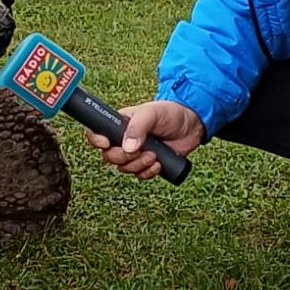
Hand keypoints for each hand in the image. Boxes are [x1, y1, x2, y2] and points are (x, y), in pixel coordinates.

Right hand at [83, 100, 204, 180]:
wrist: (192, 125)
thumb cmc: (170, 113)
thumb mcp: (153, 113)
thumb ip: (138, 127)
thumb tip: (127, 147)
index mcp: (120, 124)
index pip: (97, 132)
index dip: (96, 140)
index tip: (106, 144)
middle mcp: (124, 139)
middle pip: (109, 156)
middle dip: (124, 157)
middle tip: (140, 151)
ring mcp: (135, 153)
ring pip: (124, 168)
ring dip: (138, 165)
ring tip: (154, 156)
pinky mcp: (147, 164)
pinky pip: (139, 176)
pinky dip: (148, 173)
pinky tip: (158, 164)